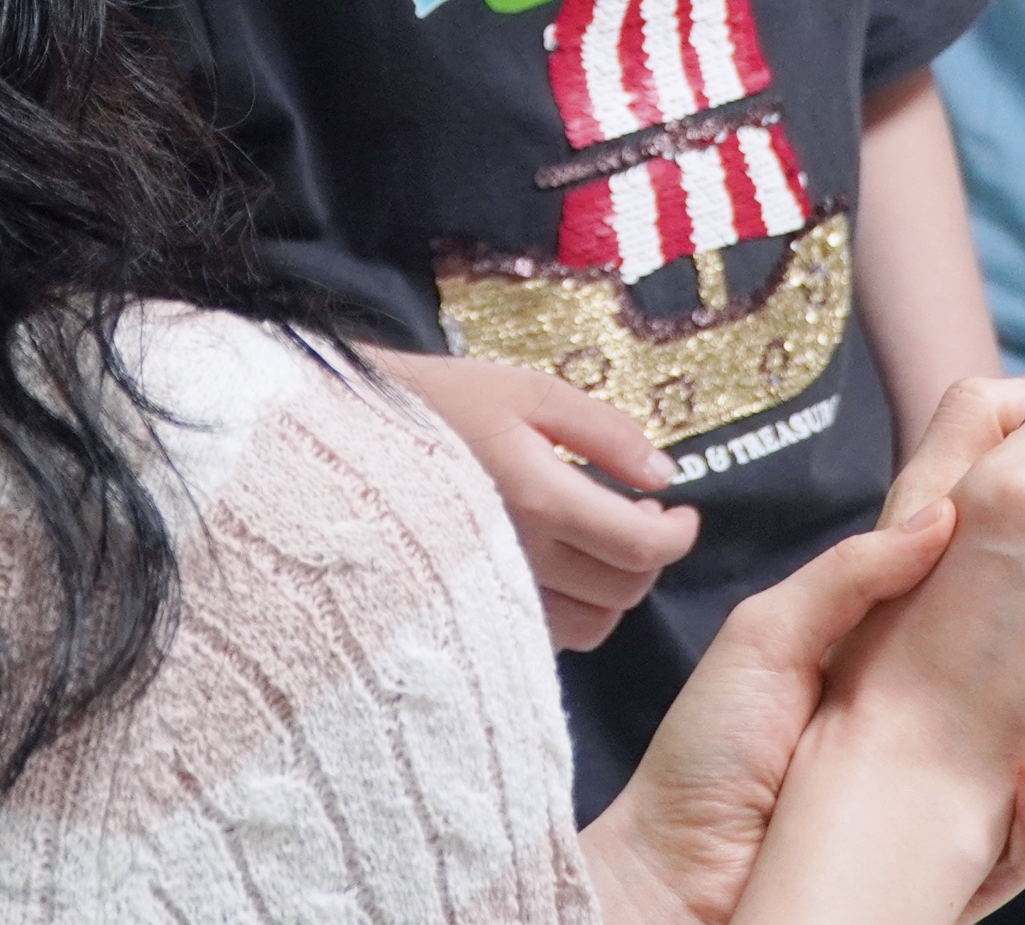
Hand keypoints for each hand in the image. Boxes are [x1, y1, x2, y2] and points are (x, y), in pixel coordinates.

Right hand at [372, 349, 696, 649]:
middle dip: (650, 558)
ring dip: (614, 590)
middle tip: (643, 518)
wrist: (344, 439)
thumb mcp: (527, 390)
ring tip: (603, 545)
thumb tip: (664, 476)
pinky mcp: (469, 610)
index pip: (638, 546)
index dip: (677, 536)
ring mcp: (492, 592)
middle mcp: (519, 557)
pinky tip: (559, 568)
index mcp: (538, 496)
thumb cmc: (438, 402)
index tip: (681, 512)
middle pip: (622, 590)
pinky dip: (572, 610)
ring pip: (590, 625)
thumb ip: (604, 431)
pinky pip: (547, 635)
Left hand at [585, 511, 1024, 924]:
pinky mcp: (945, 862)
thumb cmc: (707, 752)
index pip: (992, 591)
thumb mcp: (768, 636)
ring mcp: (947, 794)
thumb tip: (945, 514)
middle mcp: (937, 720)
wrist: (673, 875)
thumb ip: (855, 574)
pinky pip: (1023, 844)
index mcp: (896, 653)